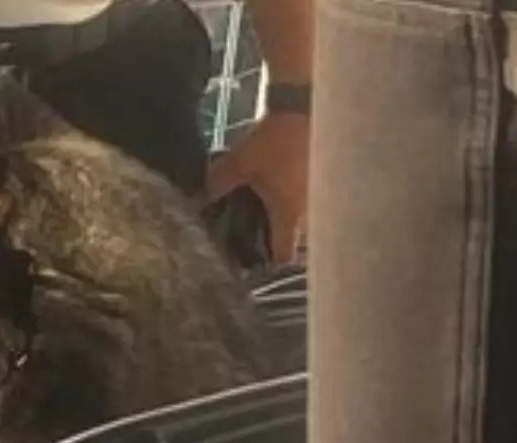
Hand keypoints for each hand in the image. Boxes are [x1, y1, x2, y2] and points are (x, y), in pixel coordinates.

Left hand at [203, 111, 309, 264]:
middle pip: (296, 241)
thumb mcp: (237, 164)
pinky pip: (310, 201)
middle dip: (275, 242)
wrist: (303, 105)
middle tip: (253, 238)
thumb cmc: (272, 141)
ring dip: (287, 222)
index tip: (251, 261)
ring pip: (304, 221)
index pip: (284, 255)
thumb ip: (215, 186)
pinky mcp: (322, 179)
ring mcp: (320, 195)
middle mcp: (310, 211)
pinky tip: (279, 192)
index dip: (267, 263)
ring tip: (264, 216)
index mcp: (289, 214)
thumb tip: (194, 202)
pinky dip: (296, 202)